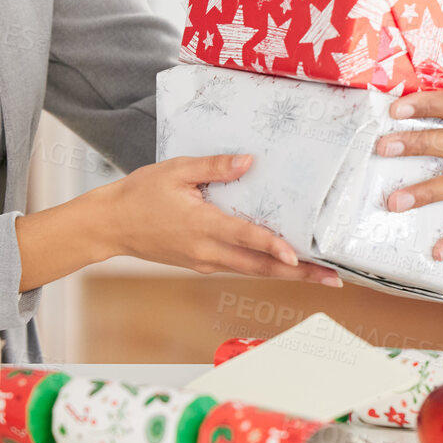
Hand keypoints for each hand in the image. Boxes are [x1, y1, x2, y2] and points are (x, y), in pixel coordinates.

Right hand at [17, 155, 341, 288]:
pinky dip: (264, 267)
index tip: (298, 256)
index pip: (245, 239)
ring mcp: (204, 262)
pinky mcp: (201, 263)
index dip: (273, 247)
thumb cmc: (140, 194)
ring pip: (252, 270)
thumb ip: (214, 167)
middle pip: (260, 267)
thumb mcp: (176, 171)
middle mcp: (207, 252)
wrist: (110, 225)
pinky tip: (283, 262)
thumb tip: (248, 162)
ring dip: (286, 274)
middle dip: (298, 274)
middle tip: (332, 279)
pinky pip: (239, 267)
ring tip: (319, 275)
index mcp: (202, 227)